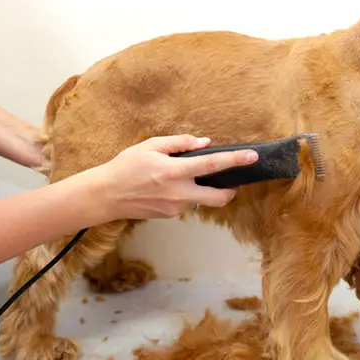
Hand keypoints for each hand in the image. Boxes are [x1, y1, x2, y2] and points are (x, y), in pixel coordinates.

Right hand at [94, 135, 258, 219]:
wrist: (106, 195)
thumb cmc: (126, 167)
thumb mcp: (150, 146)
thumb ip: (179, 143)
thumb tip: (204, 143)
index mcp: (173, 171)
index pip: (212, 165)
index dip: (235, 161)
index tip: (252, 157)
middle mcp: (178, 193)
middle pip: (219, 198)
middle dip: (232, 190)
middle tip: (232, 181)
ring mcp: (175, 208)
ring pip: (202, 201)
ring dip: (204, 190)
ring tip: (186, 177)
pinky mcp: (170, 216)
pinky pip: (187, 204)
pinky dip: (187, 194)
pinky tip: (170, 186)